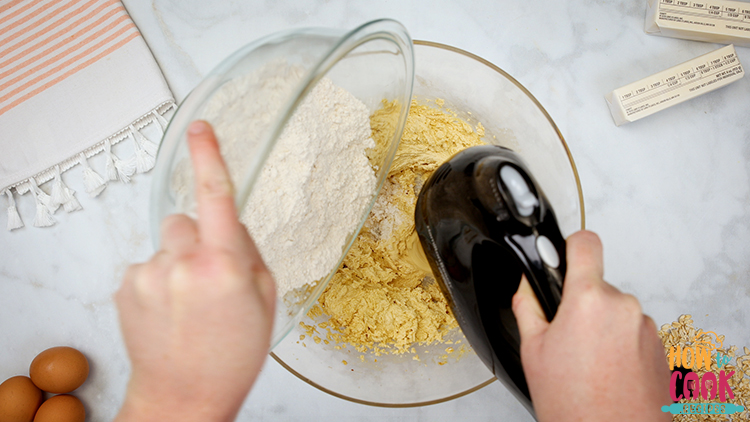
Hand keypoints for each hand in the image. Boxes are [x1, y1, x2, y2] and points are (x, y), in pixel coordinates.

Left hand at [114, 121, 275, 421]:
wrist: (183, 396)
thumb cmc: (231, 356)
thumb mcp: (264, 300)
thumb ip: (248, 253)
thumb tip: (230, 224)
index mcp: (224, 266)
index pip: (215, 195)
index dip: (209, 155)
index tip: (200, 128)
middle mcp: (183, 265)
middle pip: (185, 220)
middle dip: (197, 237)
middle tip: (209, 278)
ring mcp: (149, 275)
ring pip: (166, 243)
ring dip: (177, 260)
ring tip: (188, 301)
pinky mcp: (125, 286)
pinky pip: (147, 264)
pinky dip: (159, 279)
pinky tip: (169, 310)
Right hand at [512, 231, 670, 421]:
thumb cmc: (576, 405)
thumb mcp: (533, 351)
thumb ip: (528, 307)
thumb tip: (526, 286)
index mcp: (590, 300)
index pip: (585, 243)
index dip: (569, 244)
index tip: (561, 253)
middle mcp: (624, 307)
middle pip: (596, 285)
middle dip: (580, 303)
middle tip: (565, 336)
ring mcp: (646, 327)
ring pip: (615, 310)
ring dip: (601, 326)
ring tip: (586, 362)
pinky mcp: (660, 346)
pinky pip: (632, 331)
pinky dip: (619, 344)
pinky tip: (605, 370)